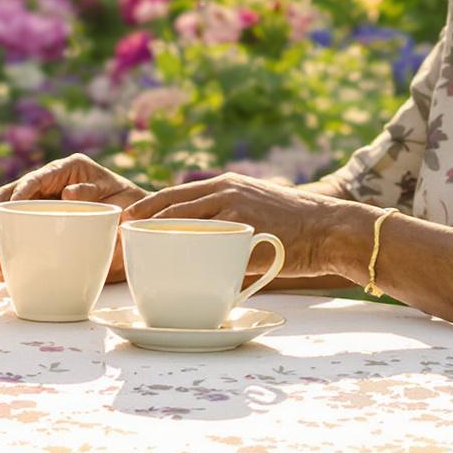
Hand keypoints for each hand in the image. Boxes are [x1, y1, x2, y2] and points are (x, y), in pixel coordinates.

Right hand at [0, 153, 145, 281]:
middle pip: (7, 201)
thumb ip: (93, 192)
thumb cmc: (135, 207)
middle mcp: (47, 187)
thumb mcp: (118, 196)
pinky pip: (16, 240)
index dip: (14, 195)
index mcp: (64, 170)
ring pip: (5, 222)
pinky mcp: (42, 231)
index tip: (1, 213)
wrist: (142, 228)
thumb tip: (67, 191)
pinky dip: (2, 254)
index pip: (31, 180)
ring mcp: (42, 209)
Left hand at [126, 173, 368, 279]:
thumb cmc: (293, 227)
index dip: (146, 208)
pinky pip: (206, 242)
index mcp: (224, 185)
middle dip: (141, 222)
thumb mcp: (255, 207)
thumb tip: (199, 242)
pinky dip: (185, 253)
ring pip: (182, 221)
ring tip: (137, 254)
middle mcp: (224, 191)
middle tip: (122, 238)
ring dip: (157, 239)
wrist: (330, 228)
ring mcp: (233, 208)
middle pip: (169, 206)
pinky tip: (171, 266)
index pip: (173, 195)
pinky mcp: (244, 228)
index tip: (125, 222)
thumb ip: (226, 218)